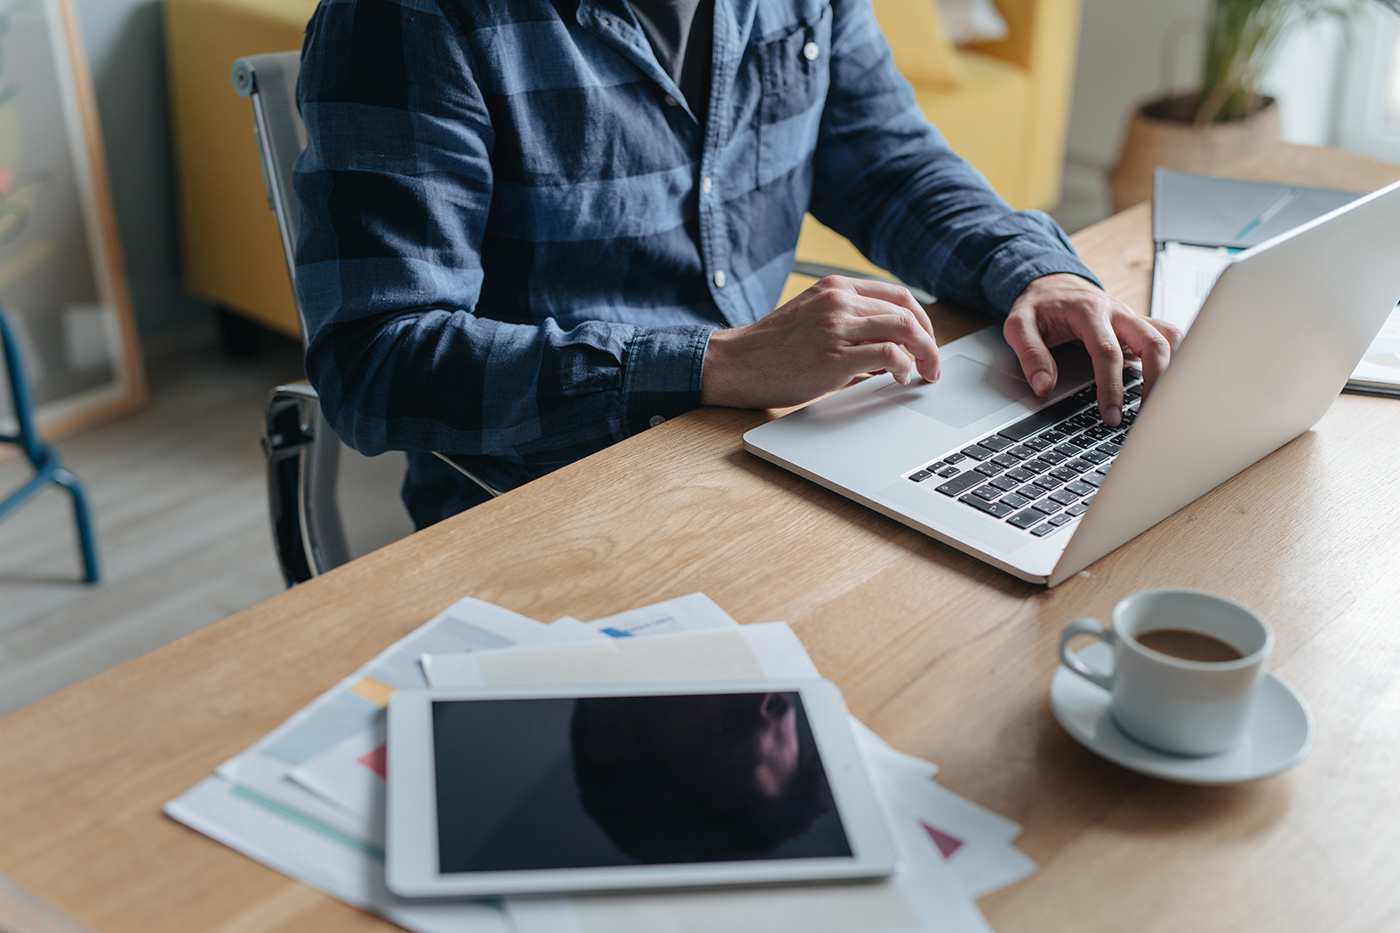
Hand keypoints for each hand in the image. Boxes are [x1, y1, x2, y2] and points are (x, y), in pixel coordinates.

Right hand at [701, 276, 940, 408]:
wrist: (735, 363)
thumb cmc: (771, 348)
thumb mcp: (812, 320)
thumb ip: (849, 326)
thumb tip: (888, 352)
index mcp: (835, 288)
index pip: (897, 295)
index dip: (921, 319)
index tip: (925, 339)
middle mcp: (839, 301)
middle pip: (906, 312)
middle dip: (928, 340)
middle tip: (932, 363)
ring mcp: (837, 327)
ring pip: (903, 329)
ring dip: (925, 353)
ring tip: (924, 372)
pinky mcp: (835, 356)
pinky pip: (887, 354)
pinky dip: (902, 366)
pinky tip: (899, 377)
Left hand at [1004, 274, 1182, 426]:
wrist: (1052, 282)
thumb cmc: (1037, 305)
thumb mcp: (1018, 325)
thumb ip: (1030, 354)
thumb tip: (1044, 386)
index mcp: (1088, 311)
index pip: (1108, 352)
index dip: (1111, 386)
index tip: (1111, 414)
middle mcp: (1117, 312)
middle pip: (1152, 343)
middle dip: (1153, 382)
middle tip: (1143, 415)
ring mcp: (1132, 317)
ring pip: (1168, 338)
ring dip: (1171, 370)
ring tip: (1160, 403)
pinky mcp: (1139, 324)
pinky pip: (1169, 335)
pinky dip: (1176, 356)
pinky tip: (1169, 381)